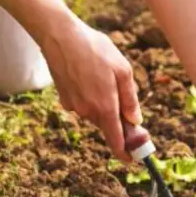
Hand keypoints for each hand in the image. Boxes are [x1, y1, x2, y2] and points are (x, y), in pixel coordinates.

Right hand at [39, 13, 142, 162]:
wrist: (60, 36)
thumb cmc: (96, 50)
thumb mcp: (123, 71)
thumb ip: (130, 99)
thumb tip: (135, 121)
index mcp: (105, 106)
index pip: (115, 138)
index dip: (125, 152)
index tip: (133, 160)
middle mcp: (87, 110)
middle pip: (107, 124)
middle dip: (118, 119)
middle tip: (125, 101)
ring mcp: (73, 105)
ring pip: (96, 113)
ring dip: (105, 104)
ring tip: (104, 76)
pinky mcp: (64, 98)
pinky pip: (83, 104)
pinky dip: (91, 96)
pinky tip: (90, 76)